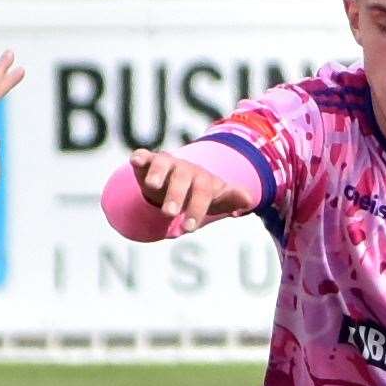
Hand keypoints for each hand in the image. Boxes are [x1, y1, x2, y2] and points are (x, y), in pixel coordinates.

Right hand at [130, 149, 255, 231]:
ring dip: (157, 173)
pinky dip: (140, 157)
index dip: (197, 208)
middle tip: (169, 213)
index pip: (203, 192)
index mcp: (202, 179)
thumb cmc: (199, 193)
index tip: (189, 228)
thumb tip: (249, 200)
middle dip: (176, 194)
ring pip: (162, 164)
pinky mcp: (148, 162)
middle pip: (182, 178)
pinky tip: (136, 160)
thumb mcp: (215, 197)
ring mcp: (166, 164)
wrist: (179, 180)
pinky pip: (144, 156)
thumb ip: (230, 199)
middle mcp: (184, 169)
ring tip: (152, 185)